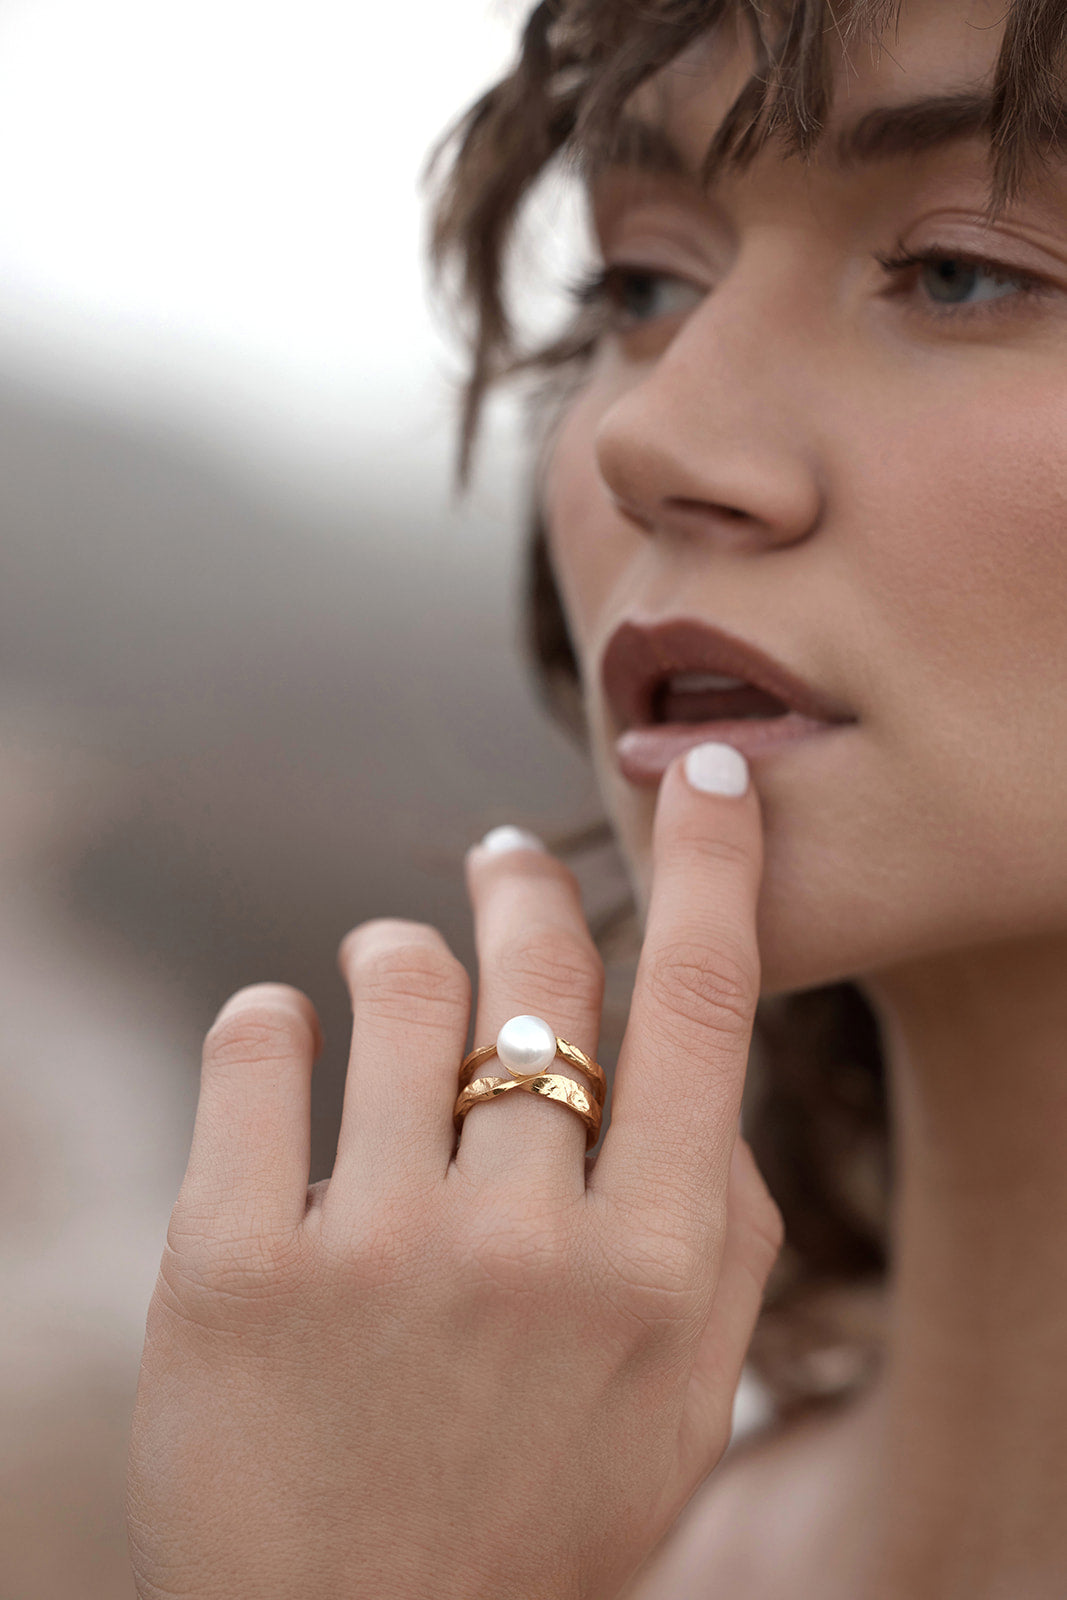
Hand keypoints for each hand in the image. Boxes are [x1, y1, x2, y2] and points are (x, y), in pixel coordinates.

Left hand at [126, 753, 782, 1599]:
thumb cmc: (535, 1515)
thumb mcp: (684, 1407)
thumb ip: (724, 1238)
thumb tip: (701, 1083)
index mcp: (653, 1274)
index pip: (701, 1010)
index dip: (717, 869)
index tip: (711, 779)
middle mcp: (523, 1247)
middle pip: (538, 974)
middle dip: (521, 888)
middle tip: (497, 858)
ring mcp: (369, 1251)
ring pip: (397, 983)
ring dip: (395, 952)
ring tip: (387, 969)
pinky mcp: (228, 1266)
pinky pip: (255, 1043)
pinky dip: (272, 1017)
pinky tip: (283, 1035)